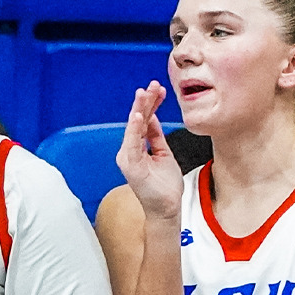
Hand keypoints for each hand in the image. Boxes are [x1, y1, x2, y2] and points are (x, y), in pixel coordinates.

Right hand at [117, 83, 182, 221]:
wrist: (166, 208)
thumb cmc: (164, 186)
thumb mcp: (163, 154)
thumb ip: (155, 136)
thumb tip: (152, 117)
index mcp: (136, 148)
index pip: (143, 121)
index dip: (150, 104)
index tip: (159, 90)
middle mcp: (129, 151)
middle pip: (137, 121)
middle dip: (144, 102)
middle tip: (152, 86)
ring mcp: (129, 159)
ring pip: (133, 129)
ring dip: (139, 110)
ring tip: (144, 94)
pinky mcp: (131, 166)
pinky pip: (132, 144)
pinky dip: (135, 129)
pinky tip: (139, 116)